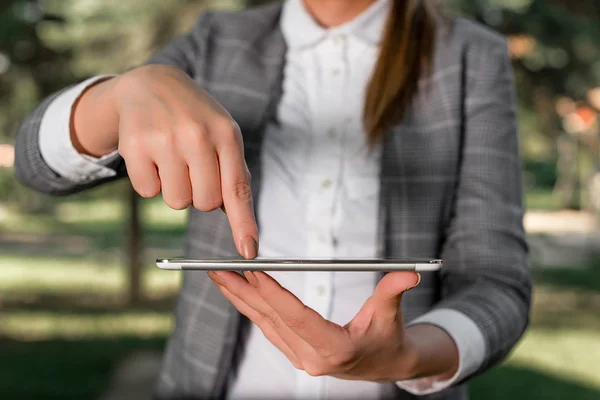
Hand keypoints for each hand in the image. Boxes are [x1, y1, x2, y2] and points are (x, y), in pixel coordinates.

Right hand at [72, 65, 257, 257]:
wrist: (152, 84)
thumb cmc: (196, 118)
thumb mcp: (223, 134)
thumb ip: (235, 174)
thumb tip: (240, 222)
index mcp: (226, 134)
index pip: (237, 189)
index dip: (243, 224)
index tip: (248, 251)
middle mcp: (196, 136)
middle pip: (204, 203)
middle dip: (200, 195)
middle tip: (193, 169)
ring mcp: (164, 140)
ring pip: (176, 202)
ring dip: (175, 189)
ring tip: (172, 159)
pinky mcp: (134, 146)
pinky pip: (147, 192)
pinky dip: (150, 181)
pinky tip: (152, 156)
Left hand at [206, 270, 458, 381]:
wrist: (385, 365)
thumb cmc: (388, 337)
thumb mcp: (391, 315)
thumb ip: (394, 291)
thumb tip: (411, 272)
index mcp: (335, 349)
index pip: (297, 317)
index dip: (274, 293)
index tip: (253, 271)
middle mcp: (312, 358)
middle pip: (271, 320)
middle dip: (243, 292)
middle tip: (218, 268)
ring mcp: (300, 358)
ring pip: (263, 324)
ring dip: (240, 299)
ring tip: (219, 276)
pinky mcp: (295, 353)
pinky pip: (267, 328)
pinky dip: (251, 308)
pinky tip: (238, 292)